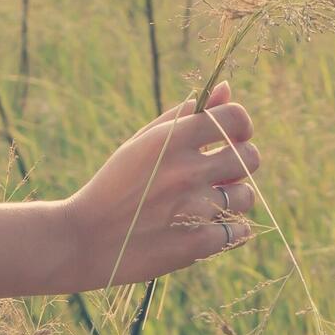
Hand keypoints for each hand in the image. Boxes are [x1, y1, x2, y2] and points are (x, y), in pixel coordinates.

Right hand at [58, 82, 263, 292]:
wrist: (84, 239)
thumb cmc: (115, 185)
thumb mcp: (143, 142)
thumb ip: (186, 115)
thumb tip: (225, 89)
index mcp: (172, 139)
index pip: (236, 118)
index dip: (242, 126)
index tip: (235, 137)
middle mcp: (186, 171)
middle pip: (249, 158)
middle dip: (241, 163)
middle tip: (221, 174)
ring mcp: (193, 209)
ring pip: (246, 196)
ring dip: (234, 199)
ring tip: (208, 203)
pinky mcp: (196, 245)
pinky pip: (239, 232)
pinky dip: (229, 230)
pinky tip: (208, 227)